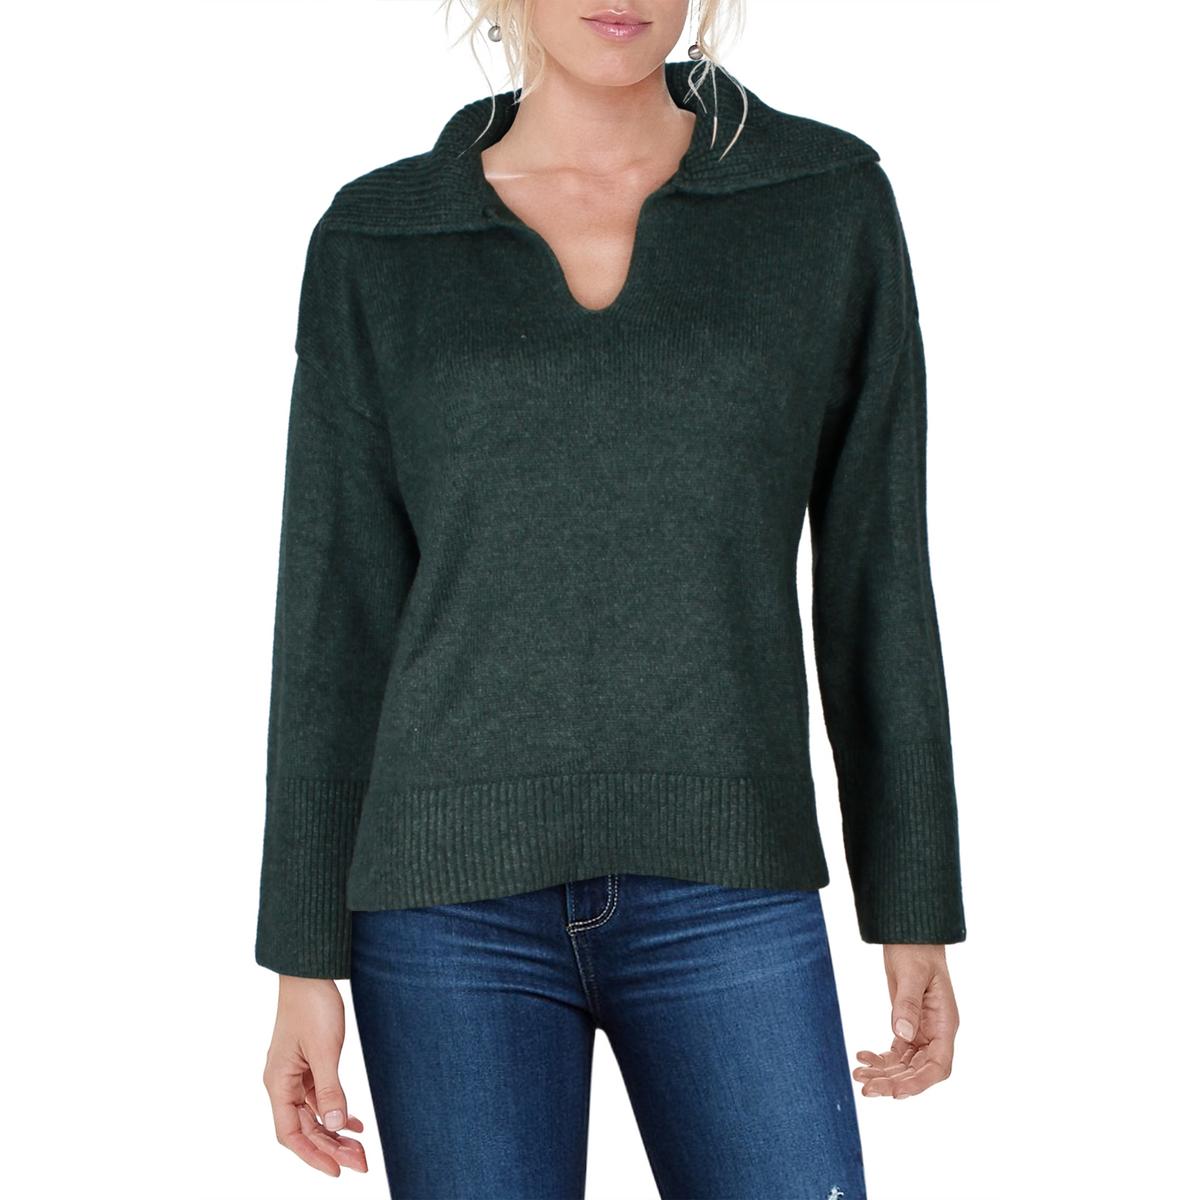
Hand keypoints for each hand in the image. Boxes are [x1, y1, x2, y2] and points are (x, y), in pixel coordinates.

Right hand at [262, 975, 368, 1176]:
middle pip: (303, 1128)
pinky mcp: (307, 1064)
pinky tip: (355, 1122)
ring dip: (334, 1132)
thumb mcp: (325, 1050)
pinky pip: (318, 1097)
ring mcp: (294, 1074)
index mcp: (278, 1082)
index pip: (290, 1134)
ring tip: (360, 1147)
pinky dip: (335, 1111)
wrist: (310, 972)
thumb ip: (329, 1090)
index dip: (313, 1155)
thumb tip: (335, 1126)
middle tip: (361, 1161)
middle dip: (330, 1148)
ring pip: (312, 1115)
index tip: (338, 1170)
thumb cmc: (313, 1005)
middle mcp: (282, 1082)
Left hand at [853, 943, 958, 1099]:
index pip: (939, 1065)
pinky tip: (862, 1056)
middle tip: (867, 1088)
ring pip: (905, 1064)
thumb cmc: (916, 951)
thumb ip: (907, 1004)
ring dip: (884, 1074)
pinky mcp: (906, 1025)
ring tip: (859, 1076)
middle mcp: (935, 1032)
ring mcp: (921, 1031)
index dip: (919, 1082)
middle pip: (919, 1070)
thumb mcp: (912, 974)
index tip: (896, 1091)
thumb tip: (902, 1034)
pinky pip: (895, 1052)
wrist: (909, 936)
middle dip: (894, 1082)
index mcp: (944, 1023)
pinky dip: (880, 1059)